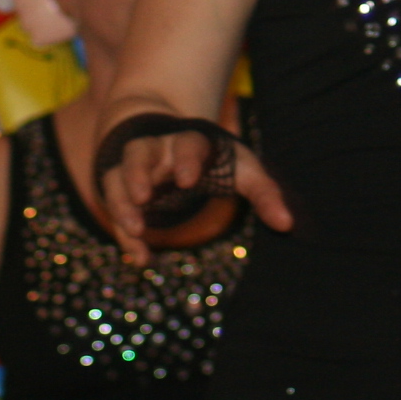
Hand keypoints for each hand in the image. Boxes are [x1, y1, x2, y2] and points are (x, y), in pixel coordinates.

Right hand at [102, 125, 291, 264]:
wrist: (174, 145)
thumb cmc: (218, 160)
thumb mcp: (244, 171)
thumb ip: (265, 194)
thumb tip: (287, 224)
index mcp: (191, 141)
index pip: (188, 144)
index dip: (187, 160)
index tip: (188, 180)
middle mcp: (157, 150)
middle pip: (139, 152)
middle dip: (138, 173)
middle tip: (143, 197)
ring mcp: (134, 170)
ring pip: (115, 177)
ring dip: (121, 203)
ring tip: (135, 229)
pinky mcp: (121, 191)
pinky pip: (113, 208)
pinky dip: (125, 234)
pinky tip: (142, 258)